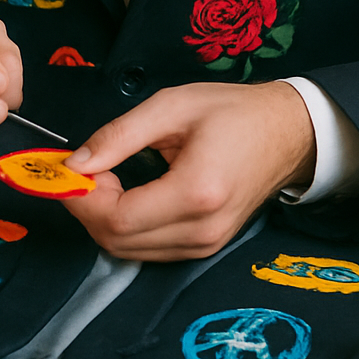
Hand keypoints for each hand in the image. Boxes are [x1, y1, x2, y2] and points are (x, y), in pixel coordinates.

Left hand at [59, 81, 315, 259]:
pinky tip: (125, 195)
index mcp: (196, 191)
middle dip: (88, 209)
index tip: (71, 168)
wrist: (287, 133)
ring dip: (103, 220)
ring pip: (129, 252)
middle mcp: (201, 230)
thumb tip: (75, 164)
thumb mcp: (172, 106)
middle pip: (118, 243)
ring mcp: (205, 245)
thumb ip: (119, 135)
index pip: (118, 219)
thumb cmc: (232, 111)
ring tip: (105, 178)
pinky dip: (125, 228)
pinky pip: (148, 251)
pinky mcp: (204, 248)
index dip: (83, 199)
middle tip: (86, 170)